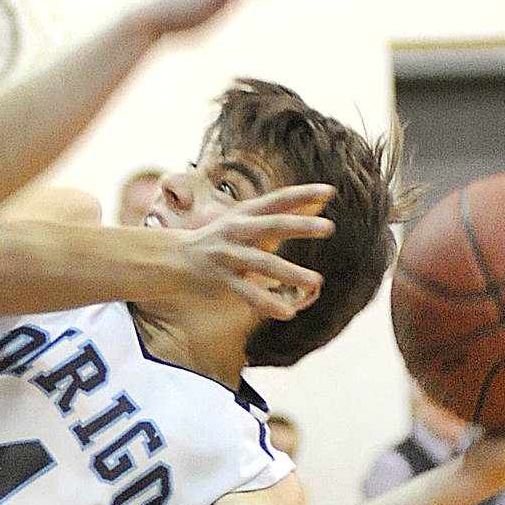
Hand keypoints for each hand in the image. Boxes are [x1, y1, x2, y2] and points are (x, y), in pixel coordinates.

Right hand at [175, 184, 330, 316]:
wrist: (175, 259)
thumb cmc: (220, 238)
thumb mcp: (244, 220)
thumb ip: (278, 214)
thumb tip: (316, 202)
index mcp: (246, 214)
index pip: (278, 199)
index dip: (304, 194)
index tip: (330, 191)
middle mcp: (238, 231)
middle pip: (273, 226)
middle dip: (301, 225)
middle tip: (329, 227)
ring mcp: (230, 256)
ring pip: (264, 263)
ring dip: (291, 272)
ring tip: (316, 282)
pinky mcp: (223, 281)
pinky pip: (249, 294)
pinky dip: (269, 304)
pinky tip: (289, 312)